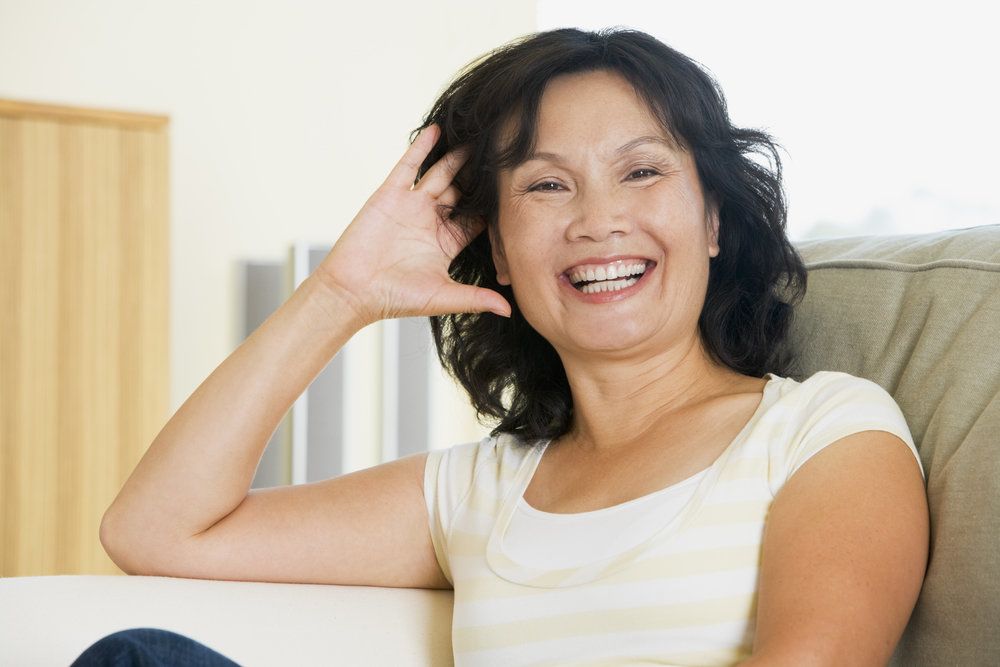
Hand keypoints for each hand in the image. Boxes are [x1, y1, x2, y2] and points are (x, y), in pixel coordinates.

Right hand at [314, 125, 510, 326]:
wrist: (354, 291)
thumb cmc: (396, 298)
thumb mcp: (443, 297)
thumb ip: (476, 298)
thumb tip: (509, 311)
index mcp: (447, 242)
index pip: (478, 219)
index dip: (494, 207)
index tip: (517, 190)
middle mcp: (432, 220)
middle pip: (463, 190)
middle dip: (480, 175)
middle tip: (503, 153)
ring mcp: (412, 205)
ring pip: (441, 174)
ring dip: (458, 156)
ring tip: (478, 135)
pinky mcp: (391, 194)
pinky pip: (409, 166)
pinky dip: (422, 148)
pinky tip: (438, 130)